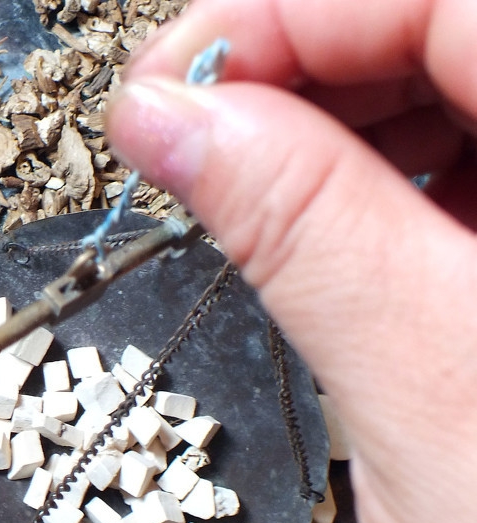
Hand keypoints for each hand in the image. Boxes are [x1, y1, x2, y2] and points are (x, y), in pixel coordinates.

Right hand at [106, 0, 476, 522]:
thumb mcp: (424, 395)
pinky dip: (385, 180)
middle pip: (450, 21)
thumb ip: (298, 227)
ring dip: (337, 121)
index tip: (165, 88)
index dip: (284, 13)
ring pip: (462, 82)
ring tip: (245, 199)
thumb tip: (171, 113)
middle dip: (301, 65)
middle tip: (184, 144)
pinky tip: (329, 234)